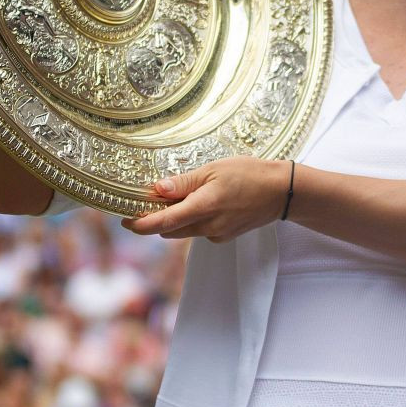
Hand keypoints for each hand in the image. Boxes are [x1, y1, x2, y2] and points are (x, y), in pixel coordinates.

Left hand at [122, 157, 291, 242]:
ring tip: (175, 198)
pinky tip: (202, 203)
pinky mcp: (225, 236)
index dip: (140, 224)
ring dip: (174, 220)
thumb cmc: (250, 174)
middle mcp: (208, 227)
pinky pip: (200, 231)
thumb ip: (185, 182)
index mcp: (203, 207)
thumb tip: (158, 189)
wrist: (281, 192)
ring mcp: (217, 234)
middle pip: (169, 231)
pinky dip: (193, 220)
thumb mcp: (214, 169)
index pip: (163, 223)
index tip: (124, 220)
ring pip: (184, 231)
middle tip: (146, 202)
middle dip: (155, 220)